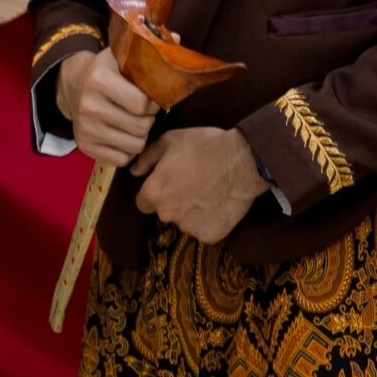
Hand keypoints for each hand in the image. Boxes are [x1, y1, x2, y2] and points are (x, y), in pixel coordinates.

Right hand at [60, 49, 154, 164]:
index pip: (142, 104)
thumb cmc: (109, 71)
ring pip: (135, 146)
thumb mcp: (124, 55)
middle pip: (141, 127)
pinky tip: (124, 134)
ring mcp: (84, 128)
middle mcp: (89, 105)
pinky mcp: (84, 146)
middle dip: (149, 119)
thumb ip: (151, 48)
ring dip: (141, 135)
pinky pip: (122, 160)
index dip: (155, 102)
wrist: (74, 86)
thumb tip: (177, 38)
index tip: (154, 97)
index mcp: (100, 79)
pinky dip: (128, 150)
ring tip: (135, 122)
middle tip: (145, 111)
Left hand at [134, 127, 264, 242]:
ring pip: (185, 222)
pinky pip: (205, 230)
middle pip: (165, 212)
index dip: (156, 192)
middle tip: (194, 184)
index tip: (171, 183)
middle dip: (175, 201)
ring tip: (210, 192)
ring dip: (193, 211)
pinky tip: (219, 203)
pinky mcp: (209, 236)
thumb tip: (134, 172)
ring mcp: (188, 227)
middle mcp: (167, 215)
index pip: (143, 202)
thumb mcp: (170, 141)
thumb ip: (147, 158)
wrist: (243, 160)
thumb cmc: (205, 146)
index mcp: (154, 193)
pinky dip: (210, 220)